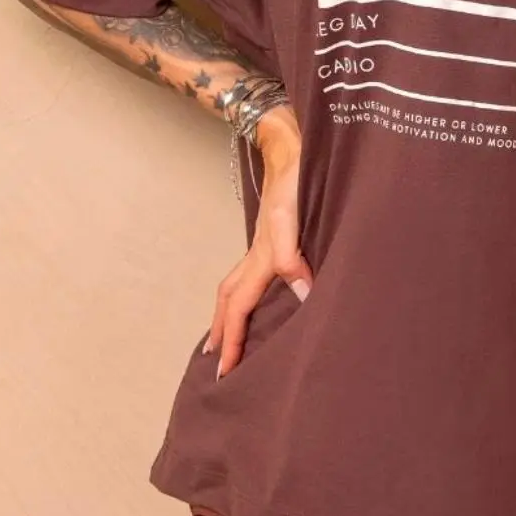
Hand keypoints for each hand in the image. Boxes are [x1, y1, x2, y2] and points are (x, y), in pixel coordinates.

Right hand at [203, 106, 313, 379]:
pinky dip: (247, 291)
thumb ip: (292, 255)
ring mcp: (264, 241)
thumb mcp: (295, 217)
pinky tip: (261, 290)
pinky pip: (252, 271)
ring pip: (237, 284)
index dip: (234, 340)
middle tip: (216, 362)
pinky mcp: (274, 232)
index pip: (241, 307)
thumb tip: (299, 293)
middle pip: (230, 299)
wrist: (293, 143)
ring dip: (230, 312)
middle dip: (222, 331)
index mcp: (262, 254)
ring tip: (228, 334)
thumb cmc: (297, 178)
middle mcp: (258, 251)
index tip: (226, 372)